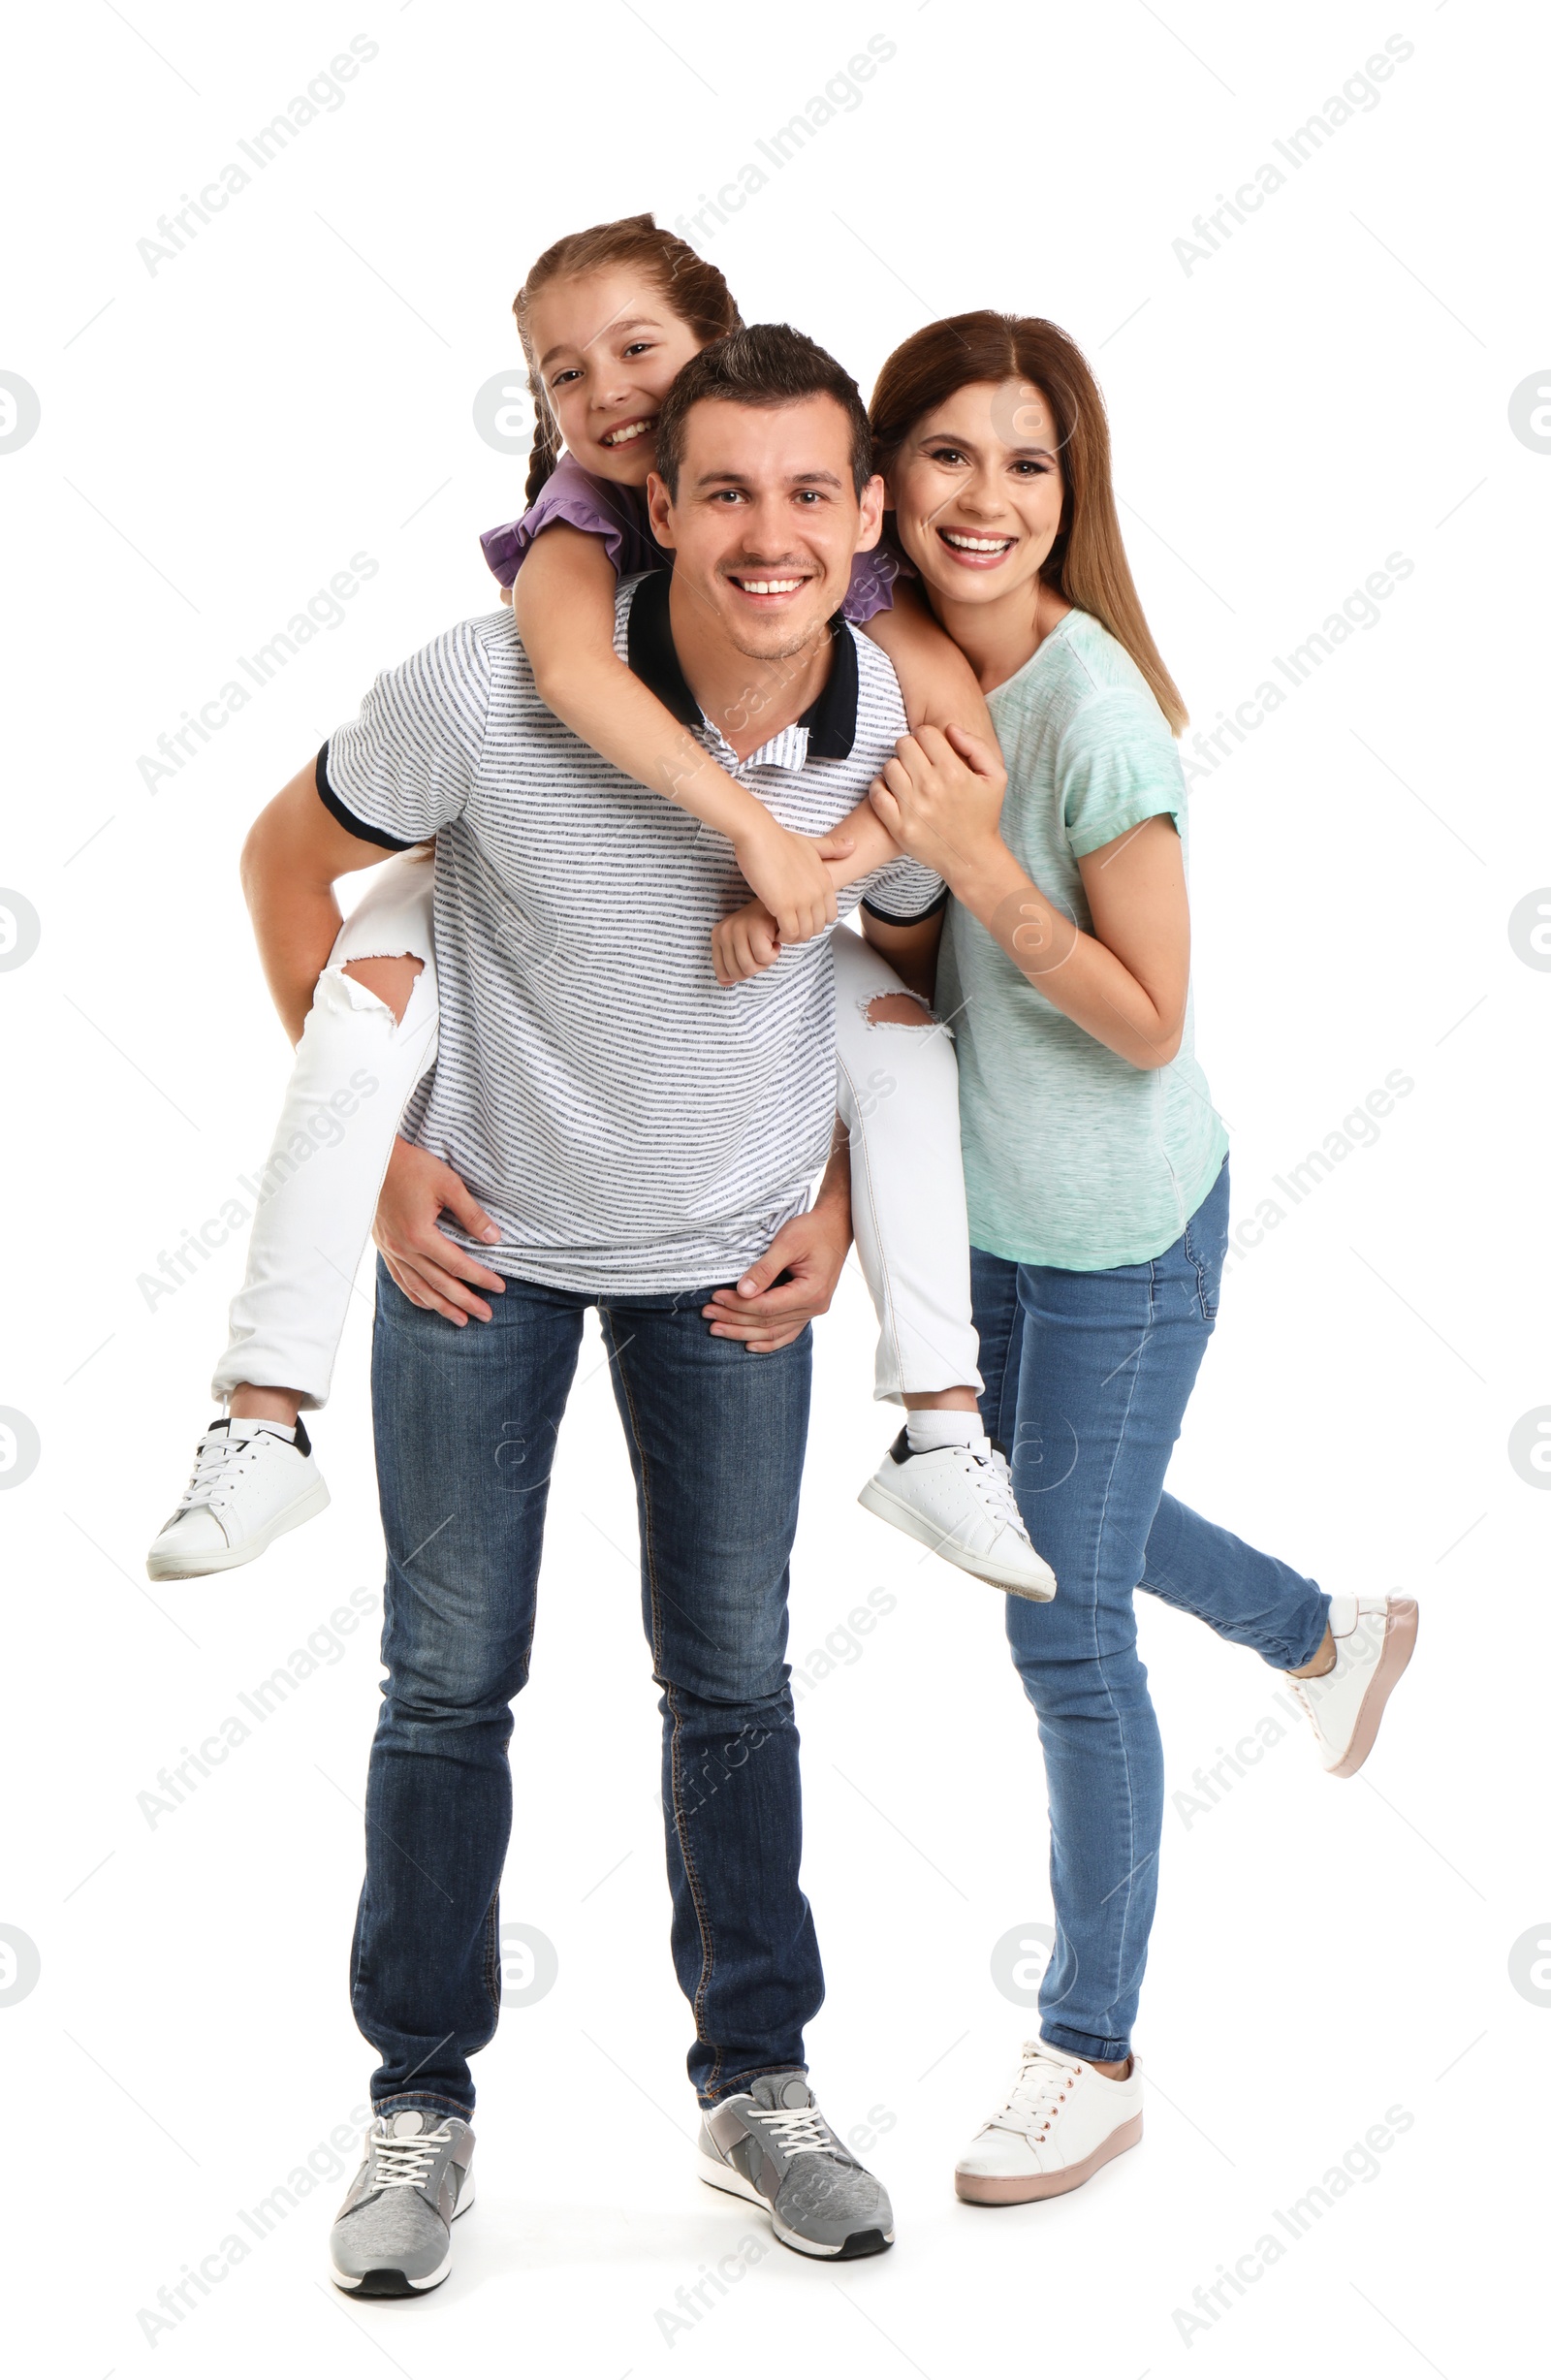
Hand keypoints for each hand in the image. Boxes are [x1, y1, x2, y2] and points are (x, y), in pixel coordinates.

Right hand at [373, 1135, 506, 1323]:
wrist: (374, 1160)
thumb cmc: (413, 1167)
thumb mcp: (449, 1184)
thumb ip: (471, 1214)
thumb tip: (493, 1238)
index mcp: (420, 1235)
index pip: (457, 1265)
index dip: (480, 1278)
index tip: (499, 1288)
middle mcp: (403, 1249)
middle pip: (439, 1284)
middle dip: (465, 1302)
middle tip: (486, 1316)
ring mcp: (391, 1250)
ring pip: (418, 1288)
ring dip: (441, 1307)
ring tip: (460, 1320)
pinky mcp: (384, 1247)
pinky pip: (400, 1279)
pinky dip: (415, 1295)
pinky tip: (427, 1303)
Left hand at [701, 1195, 851, 1352]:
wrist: (835, 1228)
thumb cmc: (812, 1230)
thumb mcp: (787, 1242)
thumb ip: (765, 1268)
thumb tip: (743, 1291)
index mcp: (811, 1291)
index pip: (766, 1306)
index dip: (738, 1305)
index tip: (715, 1297)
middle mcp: (814, 1306)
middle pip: (767, 1322)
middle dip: (734, 1319)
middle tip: (708, 1314)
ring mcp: (813, 1311)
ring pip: (774, 1332)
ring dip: (744, 1332)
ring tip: (717, 1329)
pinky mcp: (808, 1309)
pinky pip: (787, 1332)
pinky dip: (768, 1341)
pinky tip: (749, 1344)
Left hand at [712, 899, 783, 985]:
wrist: (780, 905)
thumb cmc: (763, 927)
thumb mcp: (743, 945)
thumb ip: (733, 963)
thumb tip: (726, 985)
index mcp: (718, 936)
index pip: (722, 973)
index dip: (739, 975)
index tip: (752, 961)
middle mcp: (724, 932)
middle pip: (738, 973)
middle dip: (755, 968)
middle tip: (763, 952)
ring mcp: (738, 928)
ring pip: (751, 967)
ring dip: (766, 963)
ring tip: (769, 947)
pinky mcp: (754, 927)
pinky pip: (764, 957)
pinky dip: (774, 954)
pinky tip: (776, 941)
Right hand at [734, 815, 852, 944]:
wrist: (759, 835)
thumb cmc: (780, 839)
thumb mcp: (811, 843)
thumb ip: (832, 848)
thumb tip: (854, 845)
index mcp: (825, 881)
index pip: (830, 915)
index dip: (816, 920)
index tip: (800, 918)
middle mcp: (817, 893)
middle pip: (818, 927)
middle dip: (805, 931)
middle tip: (789, 927)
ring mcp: (802, 900)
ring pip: (805, 933)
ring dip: (793, 937)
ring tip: (781, 931)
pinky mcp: (783, 906)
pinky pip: (790, 932)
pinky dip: (783, 936)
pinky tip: (774, 929)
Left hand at [867, 722, 1007, 884]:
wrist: (972, 857)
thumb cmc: (984, 815)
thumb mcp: (996, 777)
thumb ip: (976, 746)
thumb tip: (950, 728)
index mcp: (953, 772)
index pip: (924, 733)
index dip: (927, 736)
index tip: (930, 748)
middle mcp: (931, 787)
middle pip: (903, 745)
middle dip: (910, 748)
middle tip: (917, 760)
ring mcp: (912, 807)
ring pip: (889, 766)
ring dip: (896, 767)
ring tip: (907, 776)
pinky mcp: (898, 826)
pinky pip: (877, 794)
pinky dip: (880, 787)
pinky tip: (892, 789)